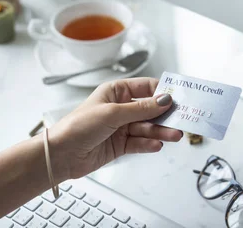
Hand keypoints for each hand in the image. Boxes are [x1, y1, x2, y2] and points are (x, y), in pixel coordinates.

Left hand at [49, 78, 182, 180]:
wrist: (60, 155)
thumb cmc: (77, 126)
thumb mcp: (113, 113)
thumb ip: (141, 108)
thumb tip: (164, 100)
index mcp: (116, 92)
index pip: (146, 88)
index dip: (162, 92)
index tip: (178, 97)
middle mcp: (120, 108)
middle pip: (150, 109)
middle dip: (165, 115)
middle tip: (182, 119)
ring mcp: (121, 127)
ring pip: (148, 127)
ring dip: (161, 131)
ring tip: (174, 135)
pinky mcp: (120, 145)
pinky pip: (140, 142)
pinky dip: (149, 143)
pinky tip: (157, 144)